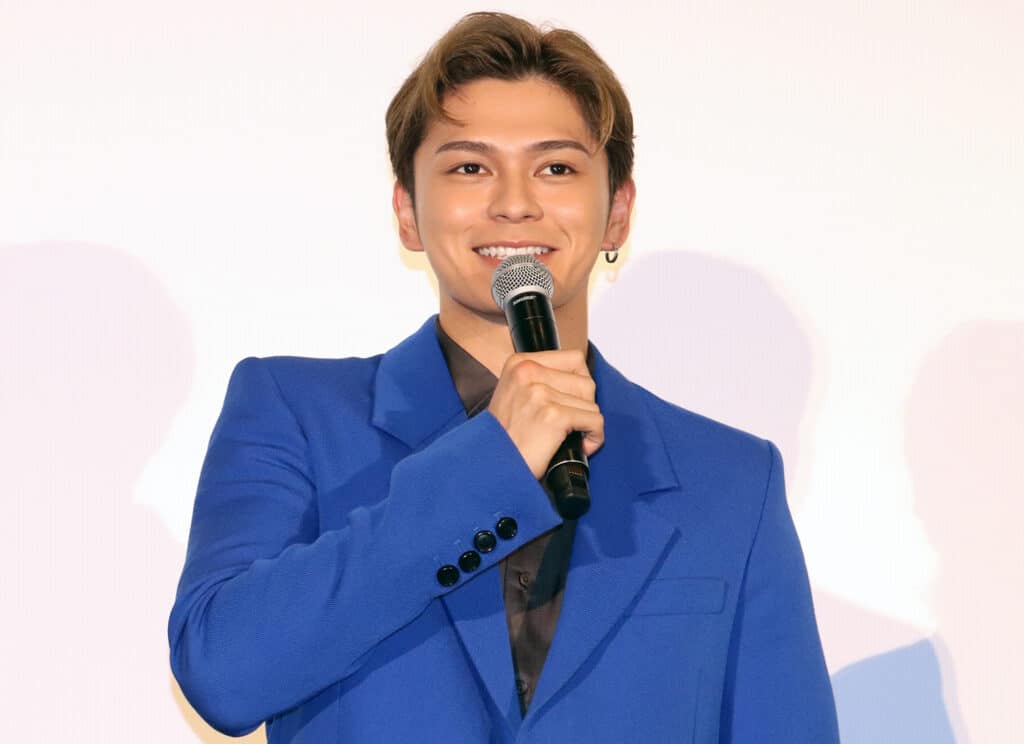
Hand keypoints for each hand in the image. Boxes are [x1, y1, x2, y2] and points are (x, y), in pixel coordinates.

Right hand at [486, 349, 604, 479]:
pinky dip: (595, 437)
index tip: (573, 402)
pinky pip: (595, 420)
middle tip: (573, 425)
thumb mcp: (514, 394)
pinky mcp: (553, 415)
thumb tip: (580, 380)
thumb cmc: (504, 437)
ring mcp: (540, 393)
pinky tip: (582, 447)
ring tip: (573, 437)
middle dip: (585, 406)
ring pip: (591, 403)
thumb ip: (542, 380)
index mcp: (519, 363)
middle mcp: (528, 372)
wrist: (491, 466)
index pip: (574, 359)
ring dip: (588, 424)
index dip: (580, 383)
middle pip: (586, 381)